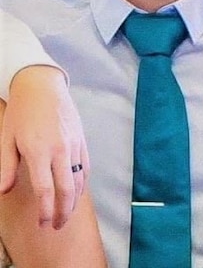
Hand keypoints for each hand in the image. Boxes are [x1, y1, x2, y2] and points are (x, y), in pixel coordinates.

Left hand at [0, 66, 88, 228]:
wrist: (43, 87)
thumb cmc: (22, 112)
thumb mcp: (6, 139)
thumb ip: (6, 167)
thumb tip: (4, 191)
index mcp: (39, 151)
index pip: (45, 189)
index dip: (45, 210)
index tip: (43, 223)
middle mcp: (60, 150)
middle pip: (67, 189)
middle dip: (63, 212)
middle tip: (57, 226)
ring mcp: (74, 145)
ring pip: (79, 180)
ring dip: (74, 201)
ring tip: (66, 213)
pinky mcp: (82, 140)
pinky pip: (85, 167)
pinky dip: (82, 183)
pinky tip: (76, 192)